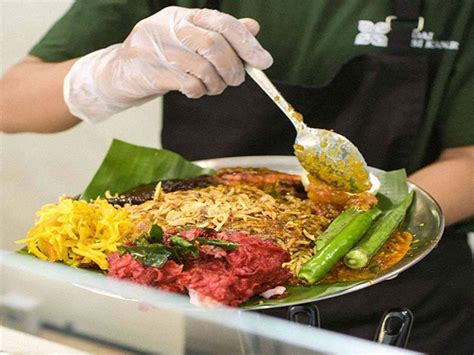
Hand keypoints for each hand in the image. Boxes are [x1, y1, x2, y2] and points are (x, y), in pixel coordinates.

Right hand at [64, 6, 272, 121]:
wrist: (120, 72)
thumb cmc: (162, 56)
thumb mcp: (190, 39)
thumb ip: (219, 33)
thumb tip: (253, 28)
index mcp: (183, 16)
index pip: (222, 23)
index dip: (247, 43)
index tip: (263, 61)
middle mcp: (170, 26)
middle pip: (215, 45)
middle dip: (233, 67)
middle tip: (236, 80)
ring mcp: (157, 48)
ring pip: (203, 68)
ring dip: (216, 84)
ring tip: (213, 87)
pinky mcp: (150, 71)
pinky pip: (188, 84)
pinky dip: (199, 91)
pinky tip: (194, 90)